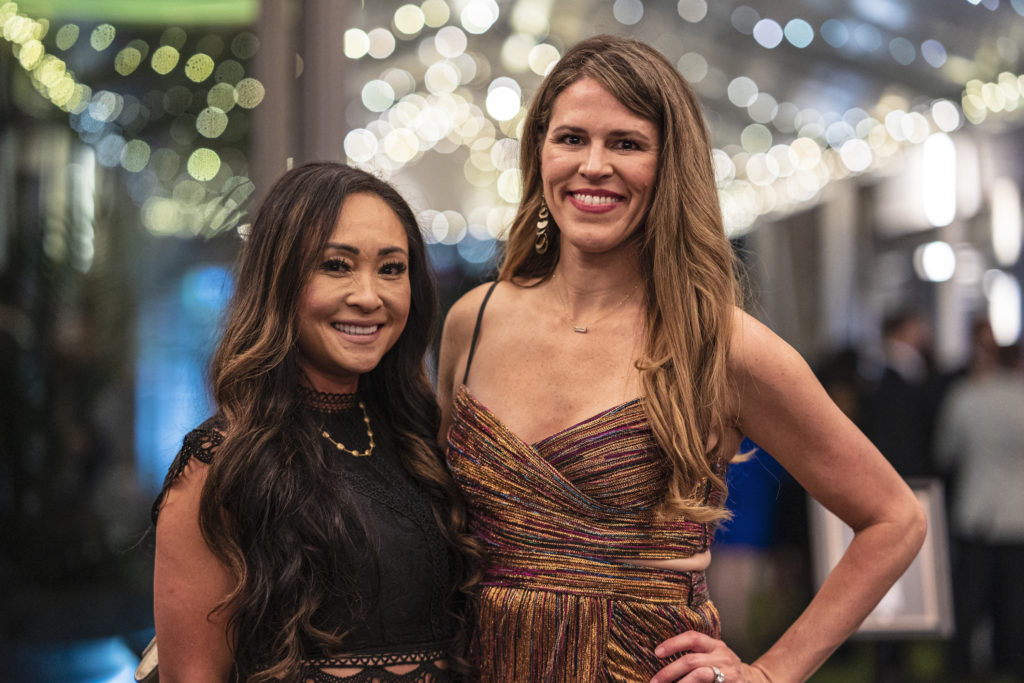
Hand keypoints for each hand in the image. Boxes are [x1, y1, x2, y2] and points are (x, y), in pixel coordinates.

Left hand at [650, 631, 770, 682]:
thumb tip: (662, 657)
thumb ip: (695, 653)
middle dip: (669, 672)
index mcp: (714, 644)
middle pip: (691, 661)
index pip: (692, 638)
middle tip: (655, 681)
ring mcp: (728, 672)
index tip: (657, 652)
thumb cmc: (724, 666)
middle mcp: (722, 656)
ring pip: (699, 676)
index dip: (673, 643)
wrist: (753, 680)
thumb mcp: (713, 653)